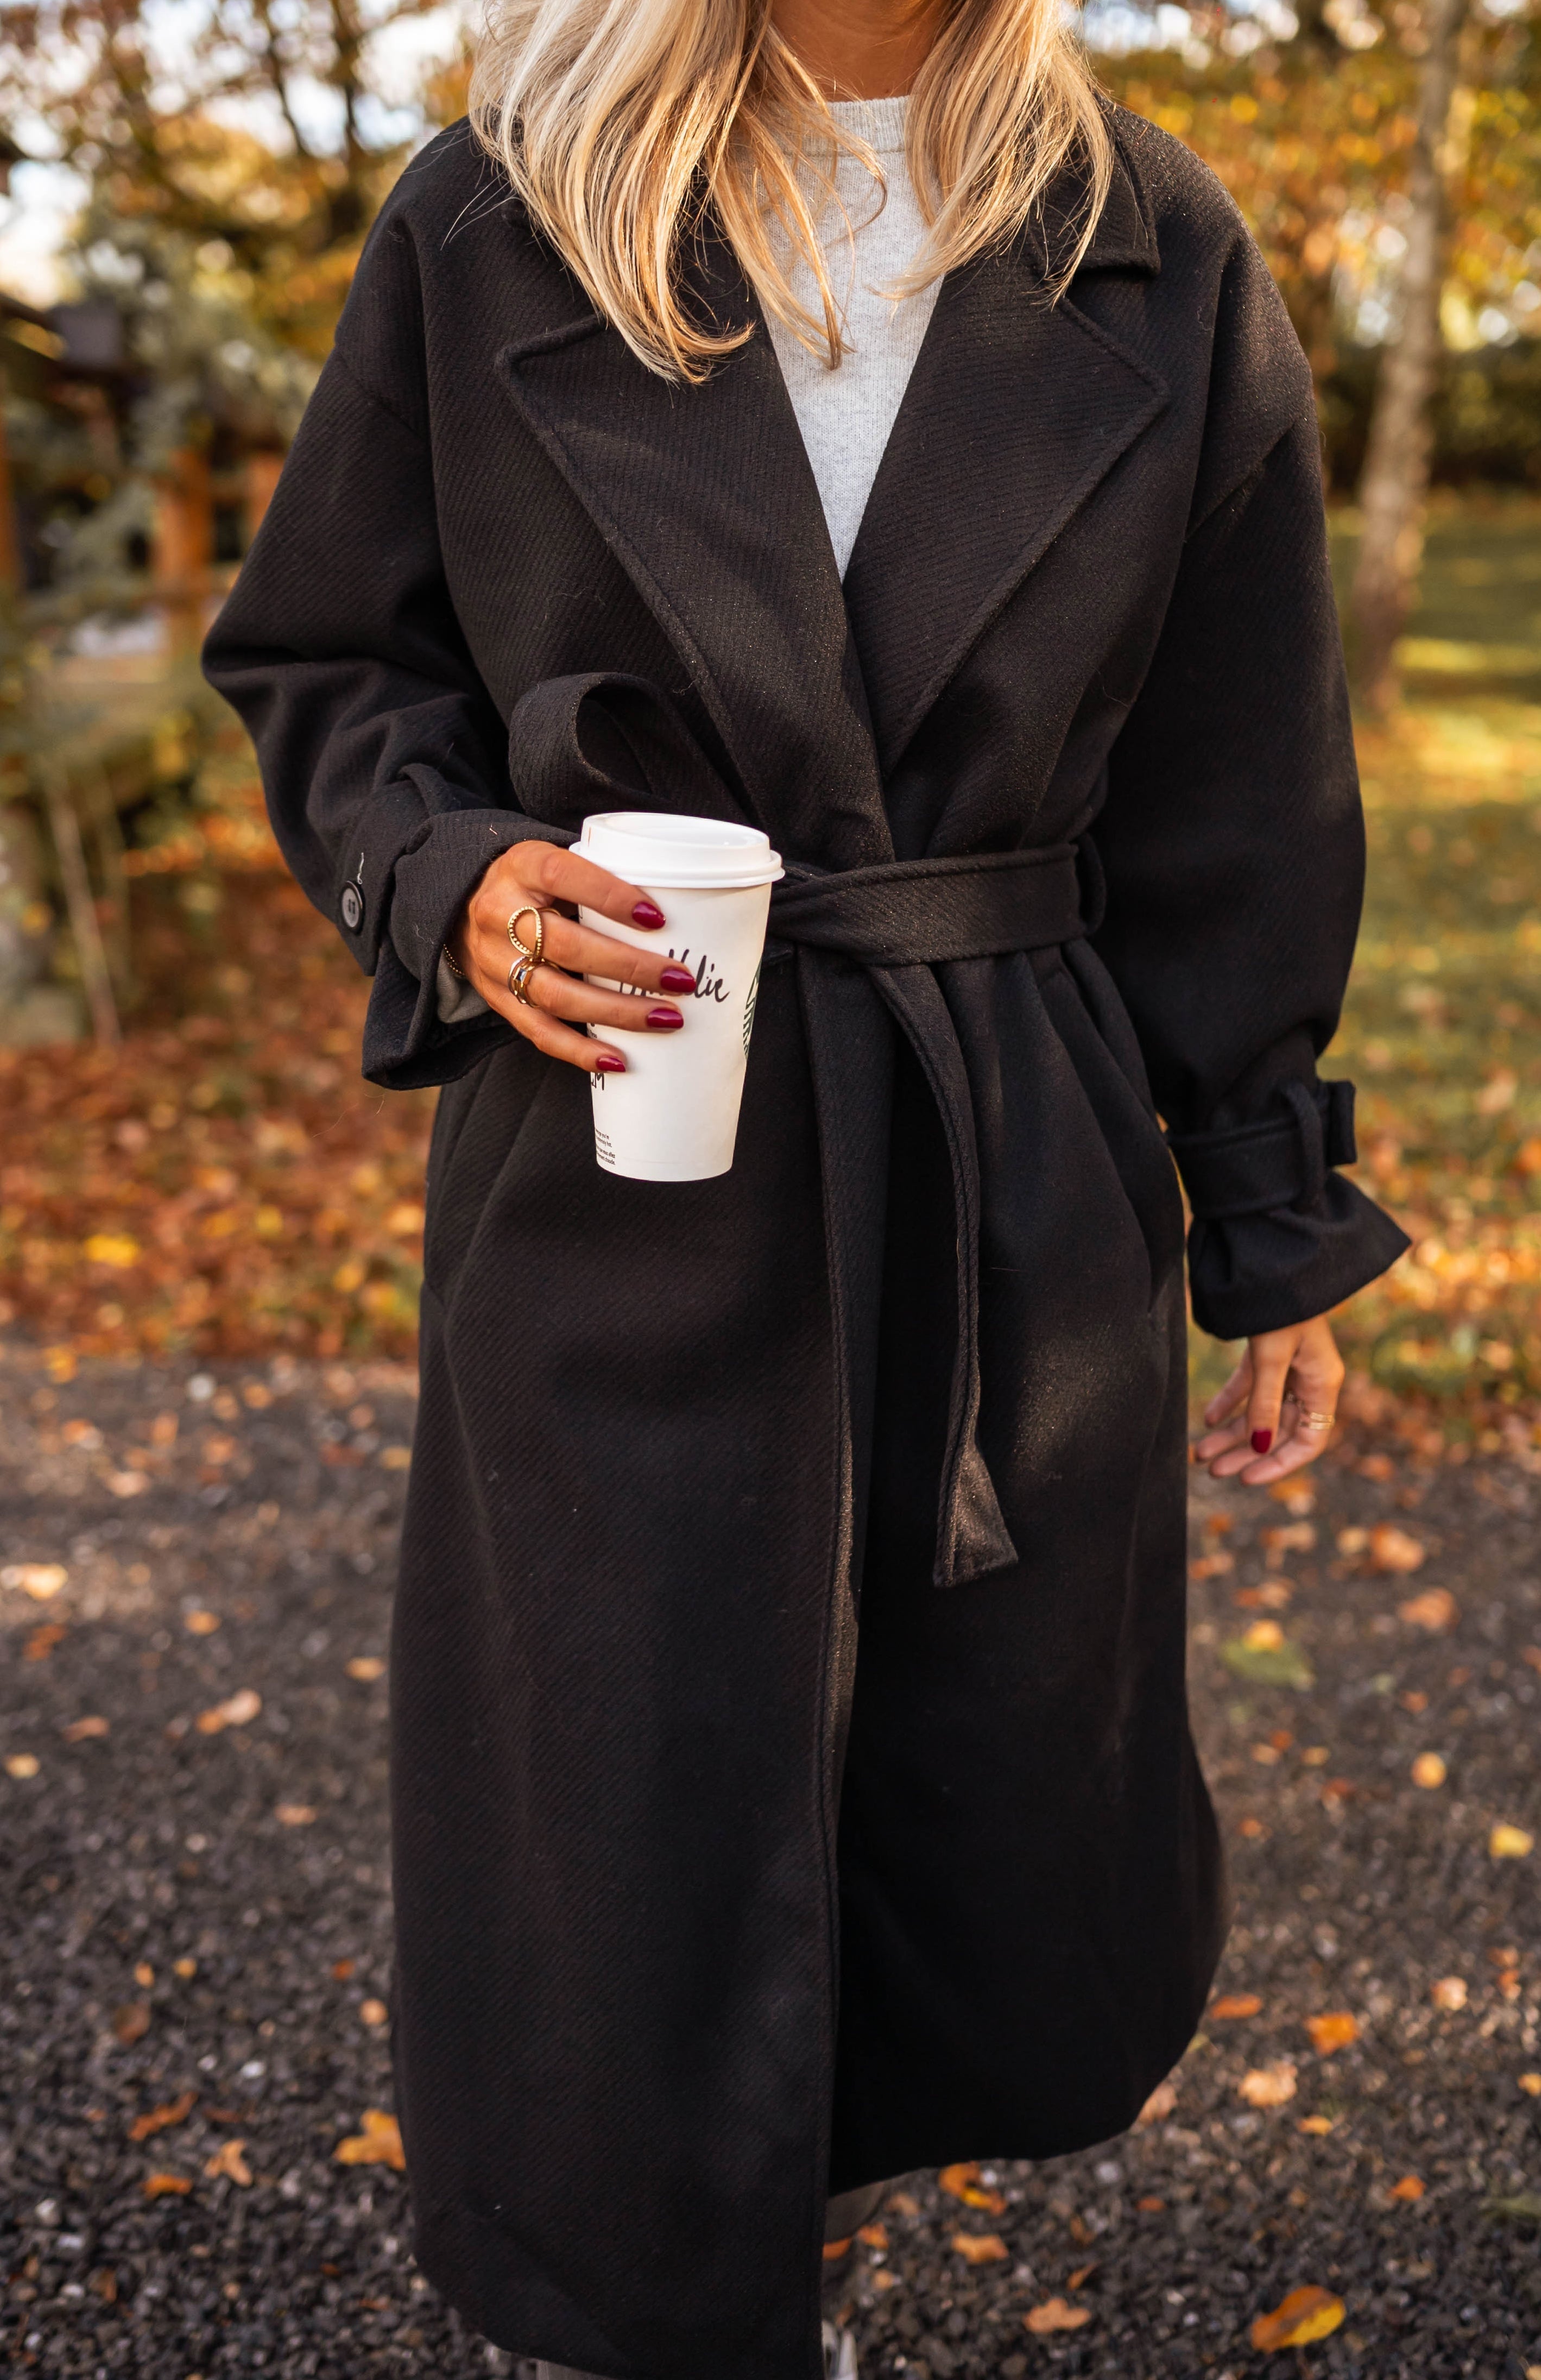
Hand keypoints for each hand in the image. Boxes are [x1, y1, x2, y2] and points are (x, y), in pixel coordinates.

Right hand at [446, 840, 699, 1073]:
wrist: (461, 903)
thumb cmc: (533, 882)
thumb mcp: (556, 861)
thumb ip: (600, 878)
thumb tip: (683, 908)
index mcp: (523, 866)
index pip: (565, 876)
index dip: (611, 898)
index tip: (658, 918)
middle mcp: (500, 913)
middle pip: (566, 946)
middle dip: (628, 967)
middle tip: (679, 980)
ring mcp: (495, 961)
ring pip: (555, 995)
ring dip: (615, 1013)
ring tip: (664, 1019)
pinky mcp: (497, 999)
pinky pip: (539, 1032)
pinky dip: (579, 1051)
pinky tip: (617, 1060)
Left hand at [1193, 1313, 1344, 1483]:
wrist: (1276, 1258)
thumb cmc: (1282, 1306)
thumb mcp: (1271, 1356)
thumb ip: (1264, 1403)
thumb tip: (1258, 1447)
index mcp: (1322, 1385)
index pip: (1308, 1442)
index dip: (1278, 1464)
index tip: (1246, 1477)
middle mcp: (1310, 1380)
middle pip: (1278, 1431)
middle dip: (1244, 1453)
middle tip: (1211, 1471)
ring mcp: (1290, 1366)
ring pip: (1260, 1412)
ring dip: (1232, 1433)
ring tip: (1198, 1454)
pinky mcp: (1270, 1352)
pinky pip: (1251, 1386)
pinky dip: (1230, 1402)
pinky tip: (1207, 1418)